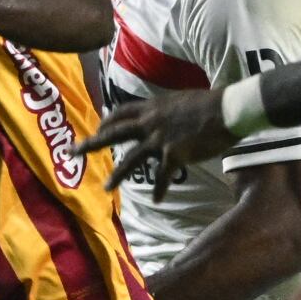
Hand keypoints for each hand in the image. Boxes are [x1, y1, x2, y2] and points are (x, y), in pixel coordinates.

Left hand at [73, 87, 235, 195]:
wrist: (228, 109)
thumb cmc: (212, 103)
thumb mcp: (182, 100)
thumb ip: (169, 110)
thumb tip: (169, 115)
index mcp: (153, 107)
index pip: (121, 113)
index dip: (107, 122)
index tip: (97, 129)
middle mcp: (151, 121)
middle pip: (113, 133)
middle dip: (91, 143)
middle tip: (72, 151)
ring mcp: (161, 138)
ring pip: (131, 160)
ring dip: (118, 175)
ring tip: (107, 188)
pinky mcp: (175, 154)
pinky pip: (163, 177)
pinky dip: (160, 189)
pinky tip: (158, 199)